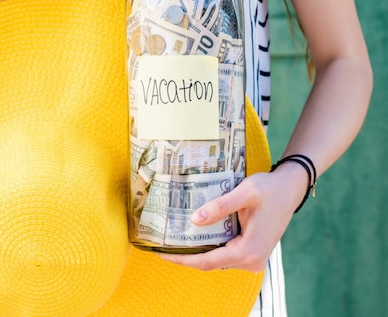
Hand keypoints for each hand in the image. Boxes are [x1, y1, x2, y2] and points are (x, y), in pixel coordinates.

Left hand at [156, 166, 306, 271]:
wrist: (290, 189)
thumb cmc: (269, 189)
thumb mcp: (244, 193)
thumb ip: (220, 207)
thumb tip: (195, 220)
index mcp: (248, 250)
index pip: (207, 261)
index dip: (182, 260)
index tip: (162, 254)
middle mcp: (252, 261)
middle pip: (210, 263)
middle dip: (186, 255)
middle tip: (162, 245)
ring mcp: (253, 259)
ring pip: (217, 259)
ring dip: (197, 250)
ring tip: (173, 240)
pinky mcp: (253, 253)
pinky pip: (226, 254)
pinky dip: (210, 247)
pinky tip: (194, 236)